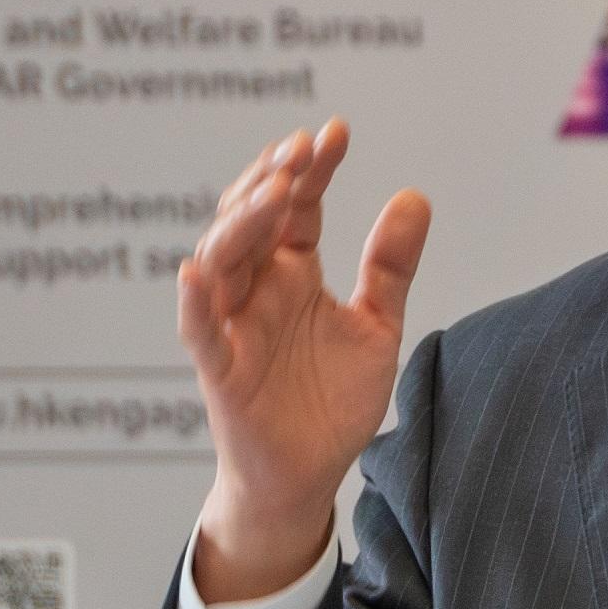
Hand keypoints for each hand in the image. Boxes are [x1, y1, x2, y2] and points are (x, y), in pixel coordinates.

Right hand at [175, 120, 430, 598]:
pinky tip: (197, 272)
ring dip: (241, 223)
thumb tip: (413, 195)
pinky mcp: (218, 368)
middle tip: (302, 150)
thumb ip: (388, 266)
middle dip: (272, 179)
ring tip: (271, 192)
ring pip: (221, 259)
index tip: (336, 132)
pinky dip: (194, 301)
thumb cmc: (331, 401)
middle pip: (251, 218)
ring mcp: (232, 324)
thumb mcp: (376, 327)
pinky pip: (198, 329)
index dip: (312, 169)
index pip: (297, 206)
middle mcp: (257, 288)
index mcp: (292, 272)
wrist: (308, 476)